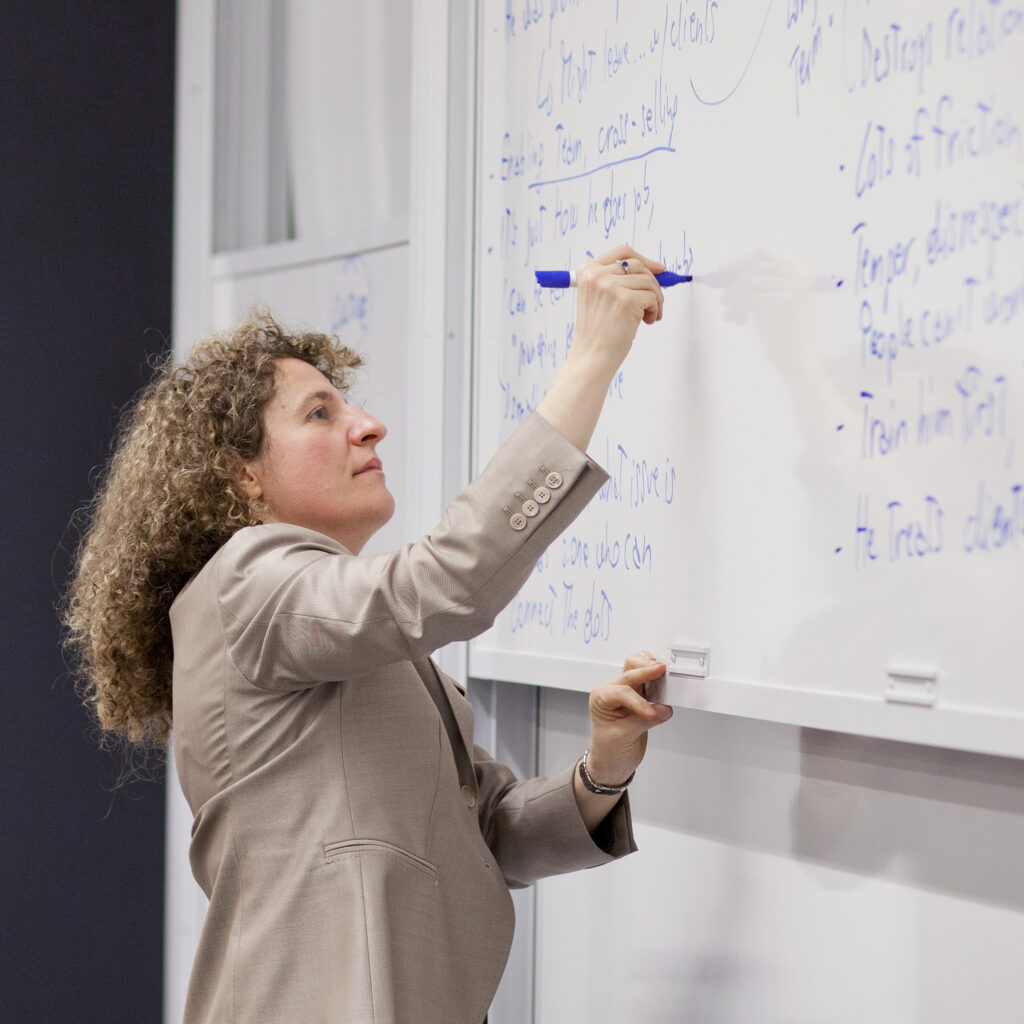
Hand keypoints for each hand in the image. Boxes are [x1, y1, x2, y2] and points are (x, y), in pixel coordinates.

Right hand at [571, 246, 665, 372]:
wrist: (591, 357)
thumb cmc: (597, 333)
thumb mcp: (599, 298)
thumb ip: (617, 280)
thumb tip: (655, 268)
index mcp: (587, 271)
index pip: (622, 251)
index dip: (643, 258)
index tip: (658, 269)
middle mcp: (597, 275)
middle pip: (638, 265)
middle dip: (652, 283)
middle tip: (652, 304)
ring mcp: (611, 286)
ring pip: (648, 281)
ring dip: (655, 299)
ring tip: (647, 317)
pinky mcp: (626, 299)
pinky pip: (652, 296)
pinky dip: (655, 310)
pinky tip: (646, 322)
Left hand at [585, 651, 672, 787]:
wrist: (612, 762)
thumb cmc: (609, 750)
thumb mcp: (623, 737)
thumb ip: (643, 721)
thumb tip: (662, 710)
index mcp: (601, 698)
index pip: (622, 692)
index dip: (638, 701)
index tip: (652, 714)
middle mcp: (611, 691)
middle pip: (629, 671)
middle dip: (645, 670)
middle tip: (662, 671)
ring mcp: (626, 692)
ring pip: (636, 669)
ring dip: (650, 667)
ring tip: (664, 670)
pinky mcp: (639, 696)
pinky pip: (647, 680)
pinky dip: (656, 676)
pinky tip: (665, 678)